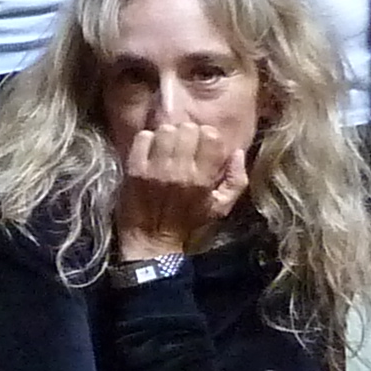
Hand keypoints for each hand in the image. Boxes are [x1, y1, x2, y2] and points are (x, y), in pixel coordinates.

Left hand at [112, 122, 246, 259]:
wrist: (150, 241)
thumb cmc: (188, 223)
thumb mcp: (221, 207)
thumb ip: (236, 180)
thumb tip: (236, 152)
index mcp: (202, 179)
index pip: (211, 136)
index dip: (208, 136)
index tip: (203, 145)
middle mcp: (179, 171)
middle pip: (187, 129)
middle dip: (188, 135)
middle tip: (184, 146)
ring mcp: (154, 168)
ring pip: (165, 130)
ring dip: (167, 136)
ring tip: (167, 148)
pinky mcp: (134, 168)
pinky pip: (143, 137)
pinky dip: (147, 140)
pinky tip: (151, 152)